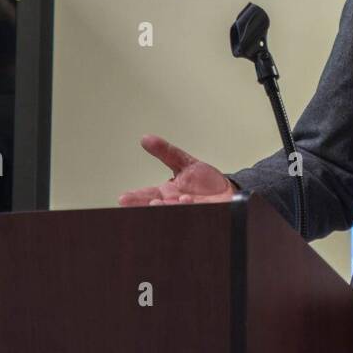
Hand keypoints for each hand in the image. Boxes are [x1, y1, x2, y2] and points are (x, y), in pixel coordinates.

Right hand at [116, 134, 237, 205]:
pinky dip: (188, 208)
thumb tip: (145, 139)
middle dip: (149, 207)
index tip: (123, 198)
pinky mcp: (204, 214)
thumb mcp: (184, 162)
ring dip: (167, 208)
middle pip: (157, 208)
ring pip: (173, 212)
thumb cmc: (205, 182)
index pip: (146, 196)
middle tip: (146, 203)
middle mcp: (174, 205)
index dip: (134, 198)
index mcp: (166, 194)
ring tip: (162, 202)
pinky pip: (194, 213)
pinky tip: (185, 201)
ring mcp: (188, 212)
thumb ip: (166, 152)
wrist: (229, 191)